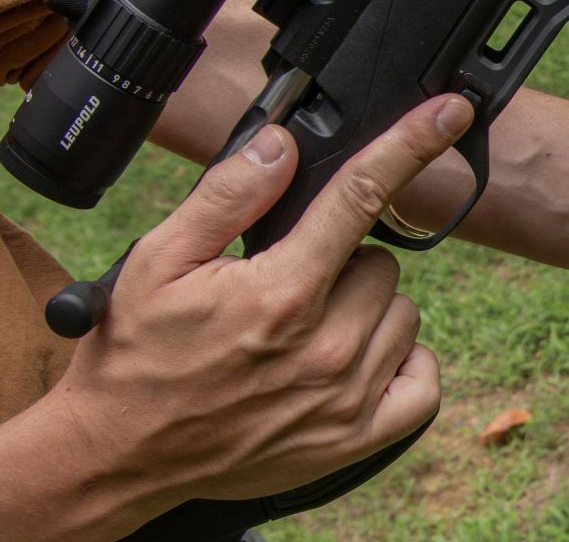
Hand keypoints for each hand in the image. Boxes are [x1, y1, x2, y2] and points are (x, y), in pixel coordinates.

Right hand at [48, 95, 472, 523]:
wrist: (118, 454)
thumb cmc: (136, 356)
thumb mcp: (159, 261)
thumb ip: (228, 195)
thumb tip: (283, 144)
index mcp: (283, 292)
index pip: (362, 196)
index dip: (411, 144)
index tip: (450, 113)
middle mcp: (327, 346)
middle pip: (384, 263)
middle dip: (344, 262)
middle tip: (291, 286)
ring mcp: (348, 397)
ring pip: (404, 315)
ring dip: (368, 313)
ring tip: (306, 332)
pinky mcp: (359, 439)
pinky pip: (423, 380)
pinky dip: (399, 365)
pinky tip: (352, 364)